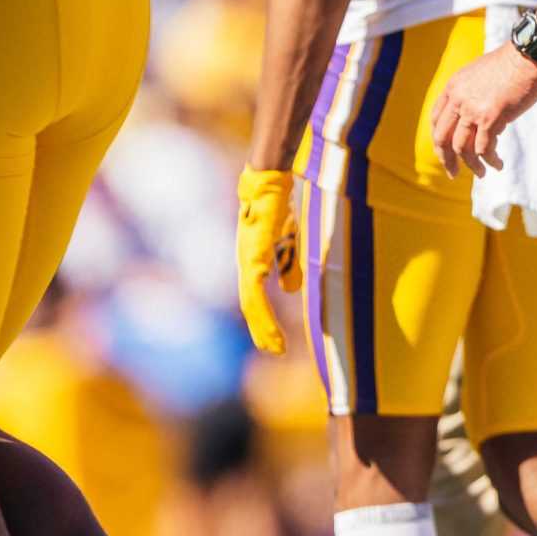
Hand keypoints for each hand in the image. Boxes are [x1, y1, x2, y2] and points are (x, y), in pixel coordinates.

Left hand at [235, 168, 302, 354]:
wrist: (269, 185)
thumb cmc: (278, 209)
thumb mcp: (287, 242)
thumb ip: (289, 266)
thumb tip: (290, 290)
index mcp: (253, 263)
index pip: (255, 299)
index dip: (263, 320)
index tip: (274, 341)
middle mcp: (245, 265)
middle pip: (250, 306)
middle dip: (262, 330)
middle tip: (274, 351)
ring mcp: (247, 261)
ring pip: (251, 303)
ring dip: (262, 326)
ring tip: (274, 345)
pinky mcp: (253, 256)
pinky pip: (255, 289)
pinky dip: (261, 308)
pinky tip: (267, 322)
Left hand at [430, 43, 536, 176]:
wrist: (528, 56)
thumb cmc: (511, 64)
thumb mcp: (480, 74)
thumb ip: (472, 95)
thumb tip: (478, 123)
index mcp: (453, 87)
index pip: (436, 119)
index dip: (439, 139)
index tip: (446, 151)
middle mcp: (458, 99)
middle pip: (442, 138)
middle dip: (446, 159)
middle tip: (453, 173)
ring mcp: (473, 109)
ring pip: (462, 148)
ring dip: (472, 165)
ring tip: (482, 173)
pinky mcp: (491, 118)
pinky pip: (484, 148)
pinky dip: (490, 160)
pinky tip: (498, 164)